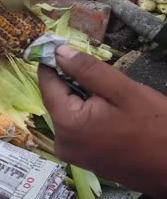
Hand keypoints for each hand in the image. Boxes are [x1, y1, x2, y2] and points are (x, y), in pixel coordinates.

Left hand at [38, 45, 166, 197]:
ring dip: (81, 97)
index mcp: (66, 123)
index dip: (52, 62)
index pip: (47, 83)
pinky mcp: (81, 157)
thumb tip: (58, 52)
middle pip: (56, 98)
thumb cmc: (155, 129)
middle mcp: (61, 141)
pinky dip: (86, 113)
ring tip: (109, 95)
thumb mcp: (124, 91)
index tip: (60, 44)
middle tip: (99, 73)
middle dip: (72, 81)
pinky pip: (75, 126)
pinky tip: (108, 112)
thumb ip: (88, 70)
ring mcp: (71, 152)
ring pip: (67, 111)